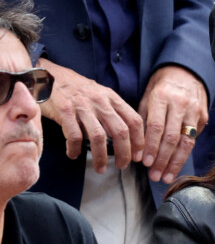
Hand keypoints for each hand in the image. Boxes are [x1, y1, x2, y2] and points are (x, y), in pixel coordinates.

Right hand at [38, 58, 144, 174]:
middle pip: (120, 131)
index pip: (134, 121)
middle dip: (124, 153)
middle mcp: (99, 100)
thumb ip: (113, 113)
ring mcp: (82, 105)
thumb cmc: (77, 90)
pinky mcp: (64, 110)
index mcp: (112, 97)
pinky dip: (75, 149)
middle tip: (122, 165)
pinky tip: (74, 154)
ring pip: (98, 137)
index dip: (139, 141)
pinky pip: (74, 136)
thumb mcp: (100, 95)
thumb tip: (127, 139)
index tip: (138, 156)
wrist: (47, 75)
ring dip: (101, 157)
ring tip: (100, 168)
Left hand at [138, 65, 208, 183]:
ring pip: (186, 142)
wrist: (185, 73)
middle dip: (163, 160)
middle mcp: (180, 104)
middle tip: (155, 176)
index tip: (146, 164)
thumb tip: (138, 149)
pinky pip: (193, 140)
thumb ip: (144, 121)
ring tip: (166, 177)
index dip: (151, 147)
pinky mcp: (203, 117)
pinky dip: (183, 155)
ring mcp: (194, 111)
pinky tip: (175, 167)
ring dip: (175, 163)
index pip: (156, 126)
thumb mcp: (148, 98)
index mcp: (162, 97)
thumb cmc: (162, 88)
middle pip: (172, 137)